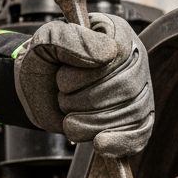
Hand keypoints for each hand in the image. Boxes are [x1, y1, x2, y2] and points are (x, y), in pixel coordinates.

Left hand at [14, 13, 153, 157]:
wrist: (38, 93)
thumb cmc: (45, 64)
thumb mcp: (45, 42)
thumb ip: (69, 38)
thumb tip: (109, 53)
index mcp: (116, 33)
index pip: (118, 54)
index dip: (86, 74)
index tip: (62, 80)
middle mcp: (134, 60)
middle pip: (126, 88)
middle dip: (86, 101)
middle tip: (63, 99)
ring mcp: (139, 91)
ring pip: (131, 113)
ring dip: (92, 122)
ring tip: (70, 119)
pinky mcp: (137, 119)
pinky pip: (140, 134)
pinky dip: (119, 142)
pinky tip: (99, 144)